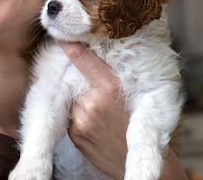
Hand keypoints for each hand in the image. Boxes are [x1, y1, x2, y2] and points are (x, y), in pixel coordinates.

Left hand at [59, 42, 187, 179]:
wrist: (141, 166)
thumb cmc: (139, 127)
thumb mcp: (134, 97)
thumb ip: (110, 79)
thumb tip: (91, 60)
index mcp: (111, 88)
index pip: (84, 61)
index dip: (71, 47)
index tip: (61, 36)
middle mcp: (92, 102)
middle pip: (76, 81)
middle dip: (82, 83)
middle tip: (99, 95)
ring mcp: (81, 119)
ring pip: (73, 99)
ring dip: (80, 102)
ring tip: (101, 115)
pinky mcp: (74, 134)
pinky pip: (71, 117)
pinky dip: (79, 118)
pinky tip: (95, 126)